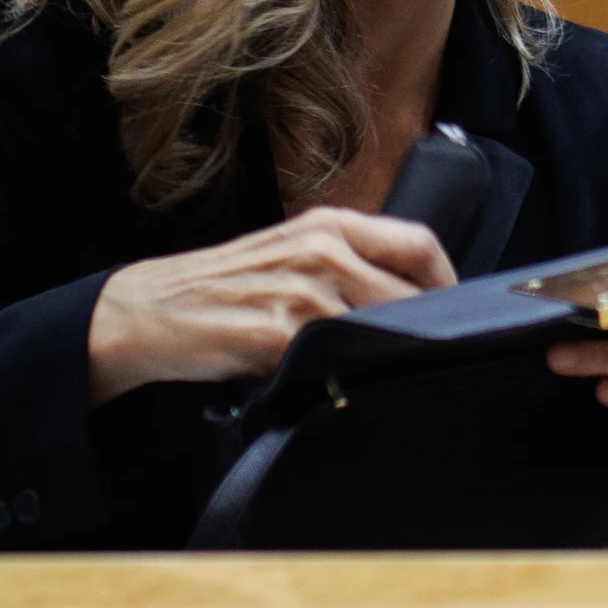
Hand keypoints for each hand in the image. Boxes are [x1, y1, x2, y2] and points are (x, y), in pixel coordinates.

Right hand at [84, 205, 455, 404]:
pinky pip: (335, 361)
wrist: (150, 311)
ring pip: (381, 329)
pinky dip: (344, 376)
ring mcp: (300, 291)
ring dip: (387, 355)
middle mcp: (321, 249)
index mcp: (329, 224)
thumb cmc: (228, 287)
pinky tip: (334, 383)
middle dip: (425, 329)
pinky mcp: (278, 335)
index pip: (420, 243)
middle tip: (427, 356)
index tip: (458, 314)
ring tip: (377, 372)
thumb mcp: (291, 253)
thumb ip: (349, 264)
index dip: (449, 283)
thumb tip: (417, 300)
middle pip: (411, 293)